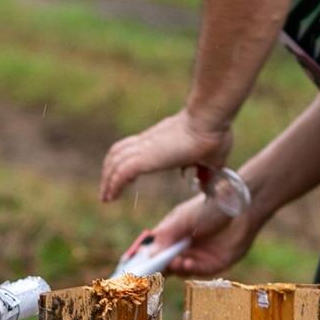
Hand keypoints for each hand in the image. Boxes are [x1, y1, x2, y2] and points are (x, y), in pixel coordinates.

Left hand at [99, 109, 231, 203]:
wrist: (210, 122)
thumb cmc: (214, 135)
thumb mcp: (211, 160)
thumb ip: (206, 173)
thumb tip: (208, 187)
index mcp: (160, 140)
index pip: (133, 147)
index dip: (123, 161)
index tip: (123, 178)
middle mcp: (148, 141)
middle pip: (117, 152)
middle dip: (109, 171)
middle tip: (106, 189)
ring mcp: (145, 148)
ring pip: (115, 161)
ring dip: (107, 180)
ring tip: (105, 196)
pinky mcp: (145, 158)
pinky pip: (121, 173)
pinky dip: (113, 184)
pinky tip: (111, 196)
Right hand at [126, 192, 258, 277]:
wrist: (241, 207)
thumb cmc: (210, 207)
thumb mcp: (183, 219)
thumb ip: (166, 236)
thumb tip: (148, 255)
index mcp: (170, 235)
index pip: (151, 251)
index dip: (141, 259)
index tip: (130, 266)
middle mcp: (181, 248)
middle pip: (162, 264)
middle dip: (154, 268)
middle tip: (147, 270)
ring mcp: (195, 258)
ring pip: (177, 270)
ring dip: (173, 267)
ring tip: (174, 260)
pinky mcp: (211, 265)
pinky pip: (195, 272)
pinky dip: (189, 269)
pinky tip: (188, 262)